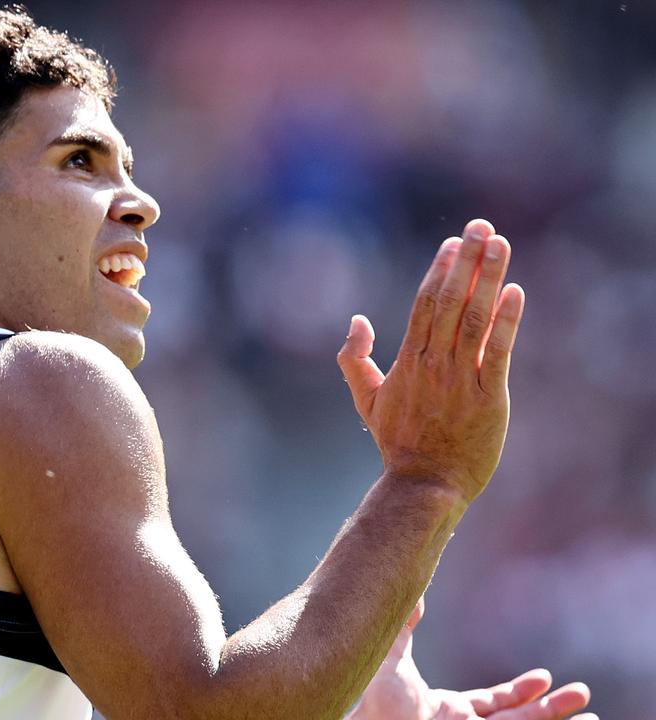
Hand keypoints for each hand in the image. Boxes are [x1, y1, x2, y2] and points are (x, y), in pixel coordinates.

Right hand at [337, 219, 524, 501]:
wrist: (424, 484)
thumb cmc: (397, 442)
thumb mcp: (365, 399)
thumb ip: (354, 358)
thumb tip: (356, 321)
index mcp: (407, 361)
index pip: (425, 303)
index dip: (440, 270)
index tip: (454, 242)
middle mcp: (433, 364)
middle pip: (450, 300)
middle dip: (466, 261)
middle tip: (480, 227)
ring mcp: (461, 380)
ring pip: (474, 318)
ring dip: (488, 278)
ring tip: (500, 244)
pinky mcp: (488, 398)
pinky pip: (497, 351)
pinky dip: (506, 320)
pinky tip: (515, 292)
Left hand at [350, 599, 594, 719]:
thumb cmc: (369, 702)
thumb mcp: (390, 659)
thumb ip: (402, 628)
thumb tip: (413, 591)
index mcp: (443, 711)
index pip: (489, 706)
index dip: (518, 693)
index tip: (546, 676)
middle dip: (549, 710)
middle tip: (580, 694)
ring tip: (591, 715)